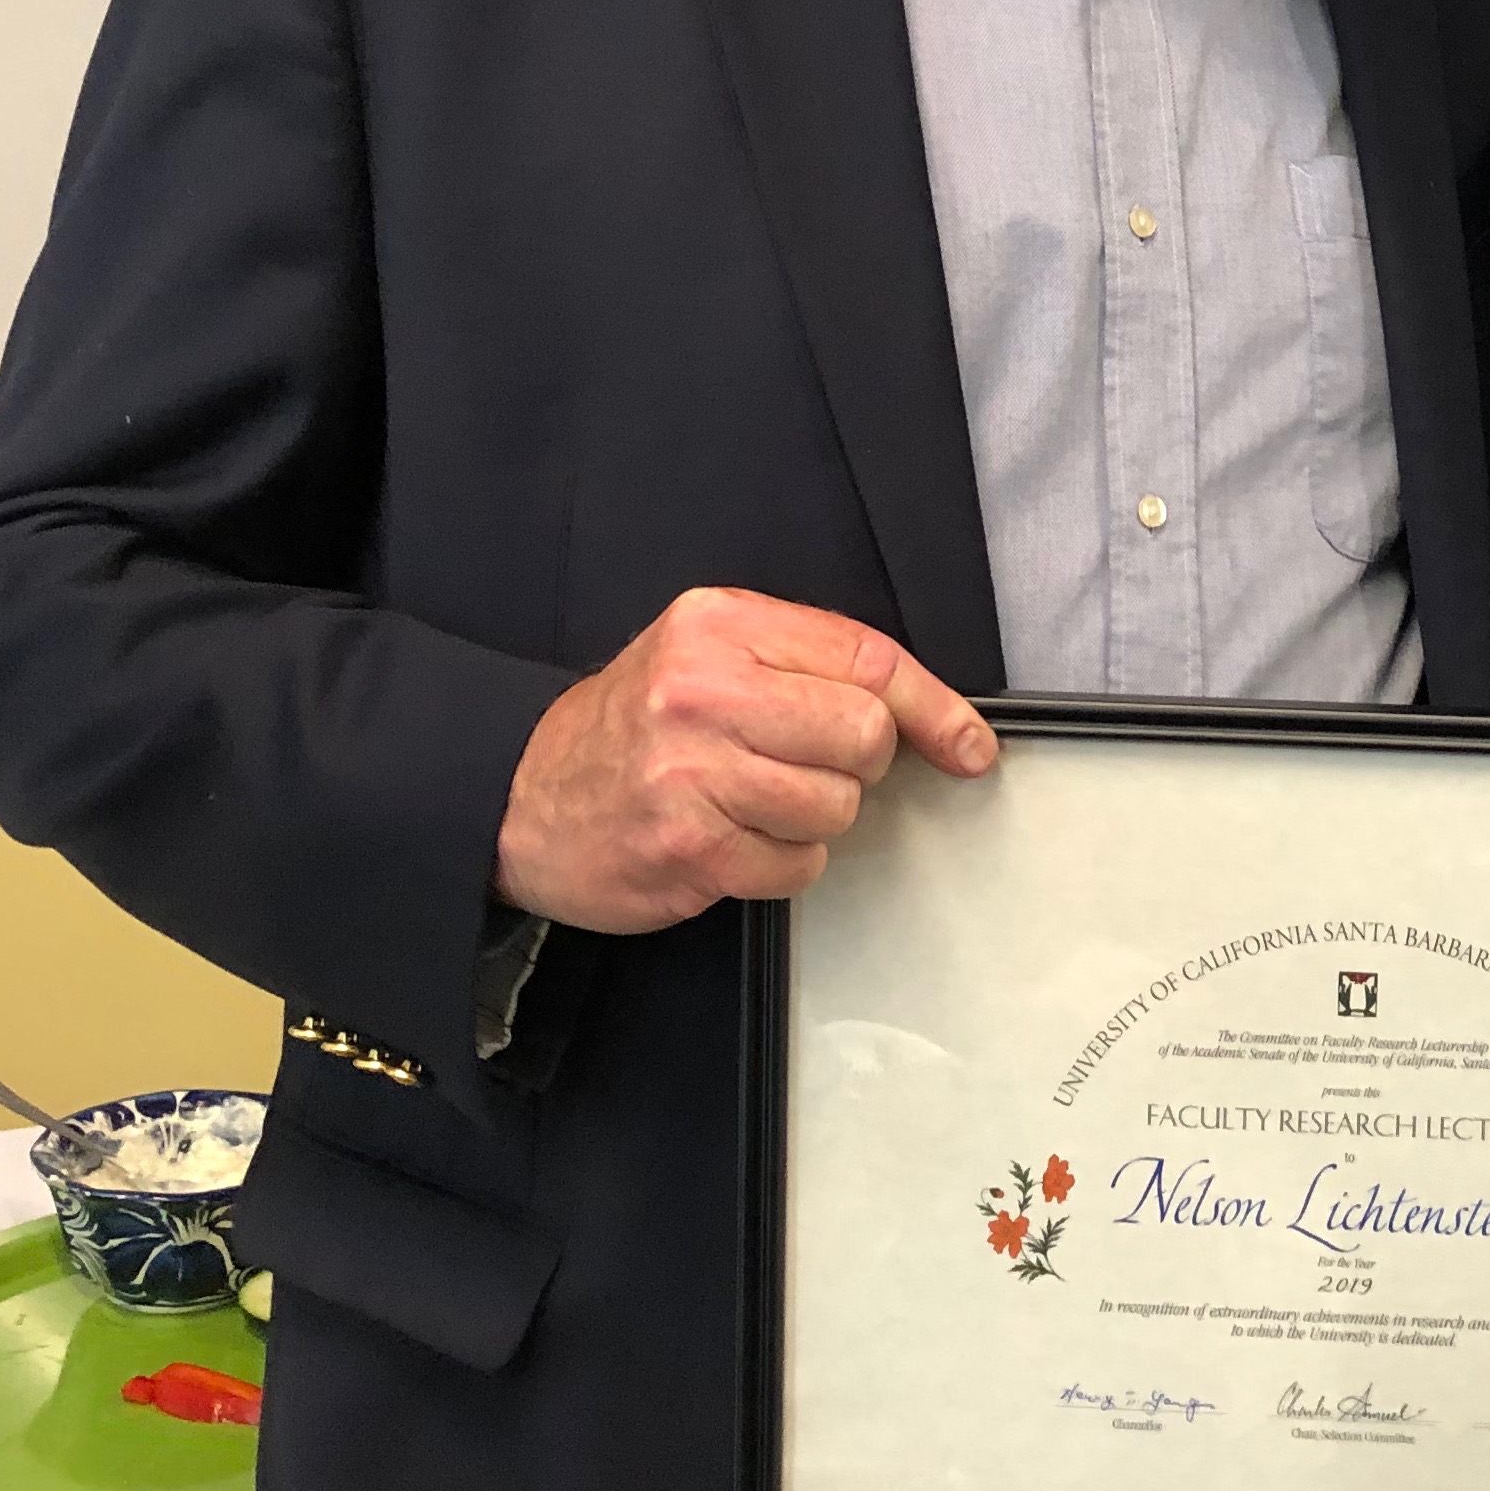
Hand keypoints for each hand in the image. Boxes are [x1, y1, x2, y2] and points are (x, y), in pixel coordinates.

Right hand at [494, 587, 995, 933]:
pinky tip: (731, 840)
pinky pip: (795, 865)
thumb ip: (812, 667)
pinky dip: (780, 863)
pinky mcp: (686, 846)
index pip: (866, 658)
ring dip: (814, 820)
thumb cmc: (636, 726)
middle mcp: (703, 688)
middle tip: (803, 767)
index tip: (971, 747)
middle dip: (855, 765)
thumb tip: (940, 721)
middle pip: (863, 736)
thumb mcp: (712, 657)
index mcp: (720, 625)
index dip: (934, 708)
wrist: (519, 794)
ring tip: (754, 804)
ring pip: (836, 807)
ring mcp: (690, 771)